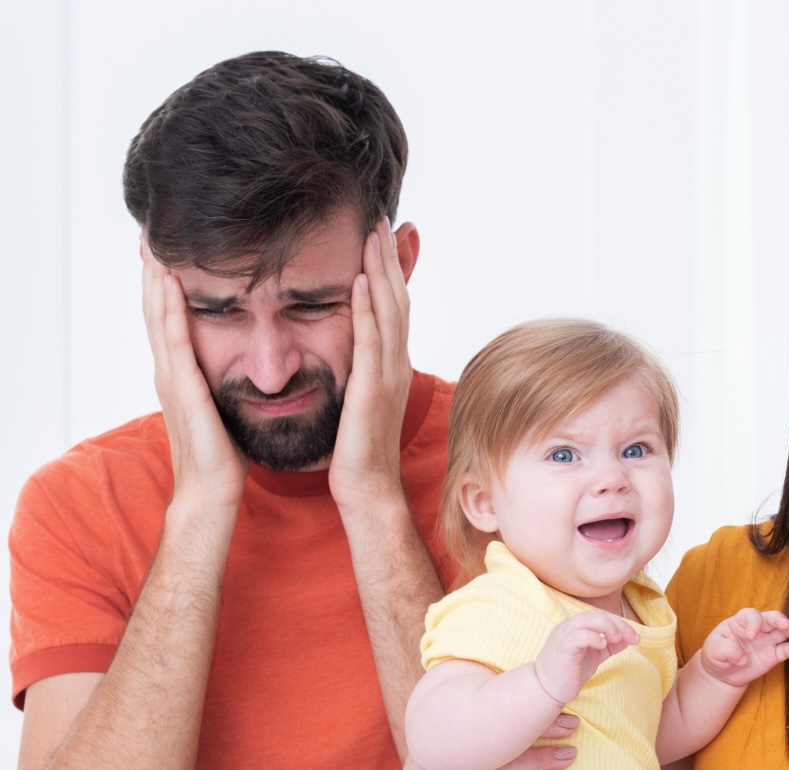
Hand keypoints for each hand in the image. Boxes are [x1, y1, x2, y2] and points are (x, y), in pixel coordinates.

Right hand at [140, 235, 246, 513]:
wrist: (211, 495)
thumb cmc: (222, 458)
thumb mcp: (222, 408)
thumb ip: (222, 384)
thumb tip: (242, 366)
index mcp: (181, 375)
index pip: (170, 320)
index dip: (165, 285)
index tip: (166, 250)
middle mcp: (170, 372)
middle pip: (156, 311)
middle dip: (152, 272)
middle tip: (148, 233)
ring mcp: (173, 380)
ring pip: (159, 318)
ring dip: (155, 280)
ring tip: (151, 244)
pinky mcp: (184, 391)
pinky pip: (175, 343)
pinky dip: (171, 311)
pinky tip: (171, 285)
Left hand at [329, 217, 412, 512]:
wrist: (367, 488)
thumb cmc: (357, 449)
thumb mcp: (358, 398)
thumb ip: (357, 369)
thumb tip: (348, 349)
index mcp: (391, 364)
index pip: (393, 306)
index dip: (389, 268)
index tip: (381, 233)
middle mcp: (396, 363)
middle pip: (396, 298)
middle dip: (389, 257)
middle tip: (381, 218)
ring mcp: (388, 374)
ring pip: (388, 312)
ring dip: (381, 270)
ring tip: (373, 234)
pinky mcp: (371, 389)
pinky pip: (370, 341)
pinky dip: (366, 308)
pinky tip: (359, 281)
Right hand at [400, 716, 578, 769]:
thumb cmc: (448, 746)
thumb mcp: (459, 722)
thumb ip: (483, 707)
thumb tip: (526, 682)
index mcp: (444, 722)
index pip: (490, 715)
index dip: (527, 712)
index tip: (558, 703)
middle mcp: (439, 753)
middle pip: (496, 746)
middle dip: (538, 737)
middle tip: (572, 730)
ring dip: (536, 766)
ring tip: (566, 758)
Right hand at [533, 611, 639, 704]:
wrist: (546, 690)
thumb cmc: (569, 672)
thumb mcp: (594, 656)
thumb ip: (609, 646)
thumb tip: (629, 638)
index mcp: (576, 627)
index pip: (601, 616)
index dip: (621, 624)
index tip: (636, 638)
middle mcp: (569, 627)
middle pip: (596, 614)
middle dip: (618, 624)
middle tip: (631, 638)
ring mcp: (564, 636)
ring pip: (587, 620)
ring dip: (607, 627)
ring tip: (617, 639)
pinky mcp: (562, 649)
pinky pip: (577, 636)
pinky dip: (593, 637)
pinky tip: (603, 645)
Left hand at [699, 608, 788, 687]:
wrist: (722, 673)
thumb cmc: (716, 655)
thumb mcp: (714, 650)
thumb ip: (727, 650)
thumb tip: (743, 658)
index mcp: (740, 621)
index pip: (751, 615)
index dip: (753, 623)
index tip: (751, 636)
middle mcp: (757, 628)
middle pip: (770, 618)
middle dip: (779, 619)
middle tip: (785, 624)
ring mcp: (767, 641)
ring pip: (783, 630)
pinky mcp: (773, 655)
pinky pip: (785, 650)